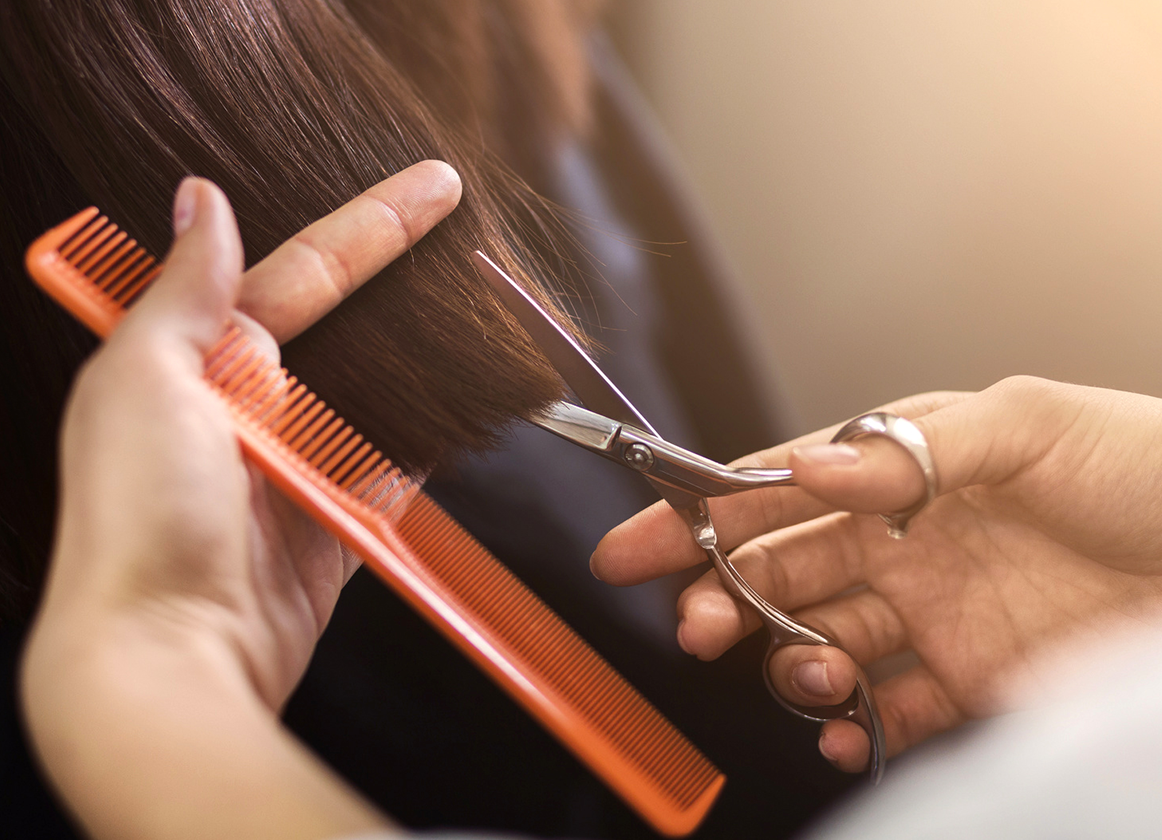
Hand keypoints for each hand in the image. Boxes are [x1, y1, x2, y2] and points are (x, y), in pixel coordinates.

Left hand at [22, 162, 459, 839]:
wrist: (166, 658)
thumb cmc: (135, 520)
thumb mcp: (142, 380)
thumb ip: (185, 290)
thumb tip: (200, 200)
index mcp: (195, 363)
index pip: (300, 274)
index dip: (371, 228)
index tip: (434, 188)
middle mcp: (245, 412)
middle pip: (346, 330)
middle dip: (405, 286)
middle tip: (471, 239)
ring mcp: (294, 473)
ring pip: (375, 398)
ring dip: (424, 363)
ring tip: (484, 319)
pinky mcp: (333, 531)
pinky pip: (394, 474)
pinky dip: (430, 446)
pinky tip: (468, 409)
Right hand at [593, 377, 1161, 772]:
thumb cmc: (1152, 470)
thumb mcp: (1035, 426)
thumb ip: (914, 448)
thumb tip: (808, 469)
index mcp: (905, 469)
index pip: (778, 491)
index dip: (698, 517)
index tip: (631, 547)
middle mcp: (907, 542)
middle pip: (782, 572)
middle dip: (724, 597)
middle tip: (701, 626)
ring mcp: (936, 615)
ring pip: (822, 643)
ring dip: (791, 664)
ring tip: (810, 675)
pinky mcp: (972, 682)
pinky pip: (890, 714)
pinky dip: (853, 729)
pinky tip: (847, 731)